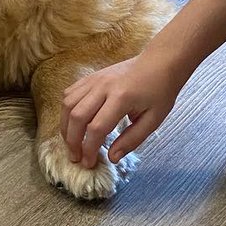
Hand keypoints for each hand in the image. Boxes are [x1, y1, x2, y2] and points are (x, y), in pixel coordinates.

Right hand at [59, 52, 183, 167]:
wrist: (160, 61)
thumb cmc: (160, 91)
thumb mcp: (153, 120)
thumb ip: (132, 140)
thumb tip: (112, 158)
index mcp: (121, 98)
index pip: (96, 128)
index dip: (89, 149)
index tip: (89, 164)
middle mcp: (103, 87)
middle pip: (76, 116)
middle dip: (72, 141)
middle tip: (76, 158)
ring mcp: (95, 79)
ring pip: (68, 104)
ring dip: (65, 126)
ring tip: (71, 142)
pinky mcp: (91, 76)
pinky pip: (70, 93)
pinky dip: (66, 110)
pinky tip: (73, 122)